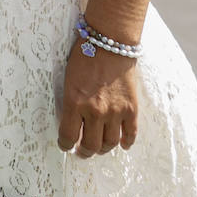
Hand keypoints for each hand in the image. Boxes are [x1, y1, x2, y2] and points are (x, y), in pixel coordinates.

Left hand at [57, 41, 137, 157]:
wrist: (109, 44)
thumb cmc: (84, 57)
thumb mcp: (69, 81)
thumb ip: (71, 103)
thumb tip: (72, 122)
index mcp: (74, 103)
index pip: (68, 136)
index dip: (65, 145)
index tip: (65, 146)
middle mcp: (94, 112)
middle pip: (90, 144)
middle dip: (84, 152)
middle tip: (82, 152)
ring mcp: (115, 112)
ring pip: (109, 143)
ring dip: (103, 149)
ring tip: (99, 148)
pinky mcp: (131, 109)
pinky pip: (130, 134)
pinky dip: (126, 143)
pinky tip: (122, 144)